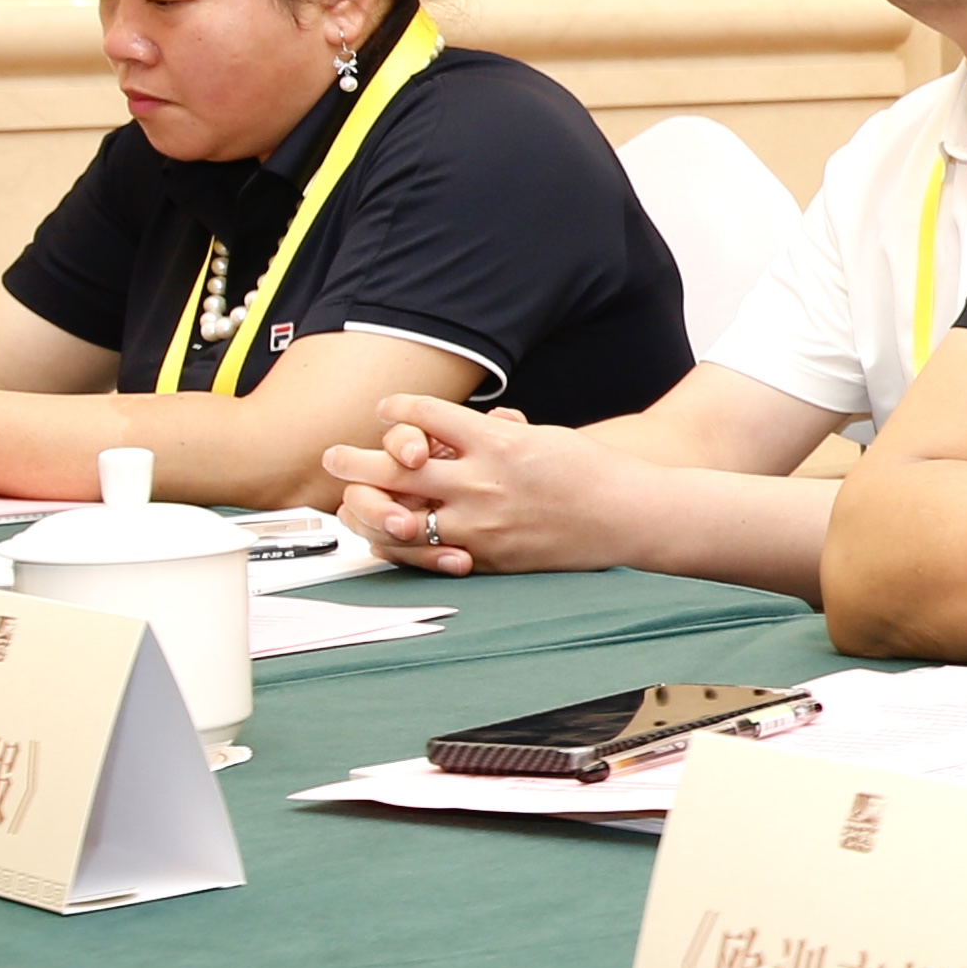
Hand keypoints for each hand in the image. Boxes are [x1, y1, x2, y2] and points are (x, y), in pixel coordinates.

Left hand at [326, 395, 598, 574]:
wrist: (633, 517)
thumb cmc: (595, 473)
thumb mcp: (544, 436)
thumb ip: (497, 435)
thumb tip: (468, 428)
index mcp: (497, 442)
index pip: (426, 416)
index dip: (397, 410)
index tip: (386, 410)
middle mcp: (483, 481)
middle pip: (396, 467)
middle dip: (356, 460)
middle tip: (333, 457)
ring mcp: (483, 523)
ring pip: (403, 517)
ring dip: (367, 508)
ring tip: (350, 502)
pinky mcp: (489, 557)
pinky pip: (432, 553)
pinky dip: (407, 544)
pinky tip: (394, 535)